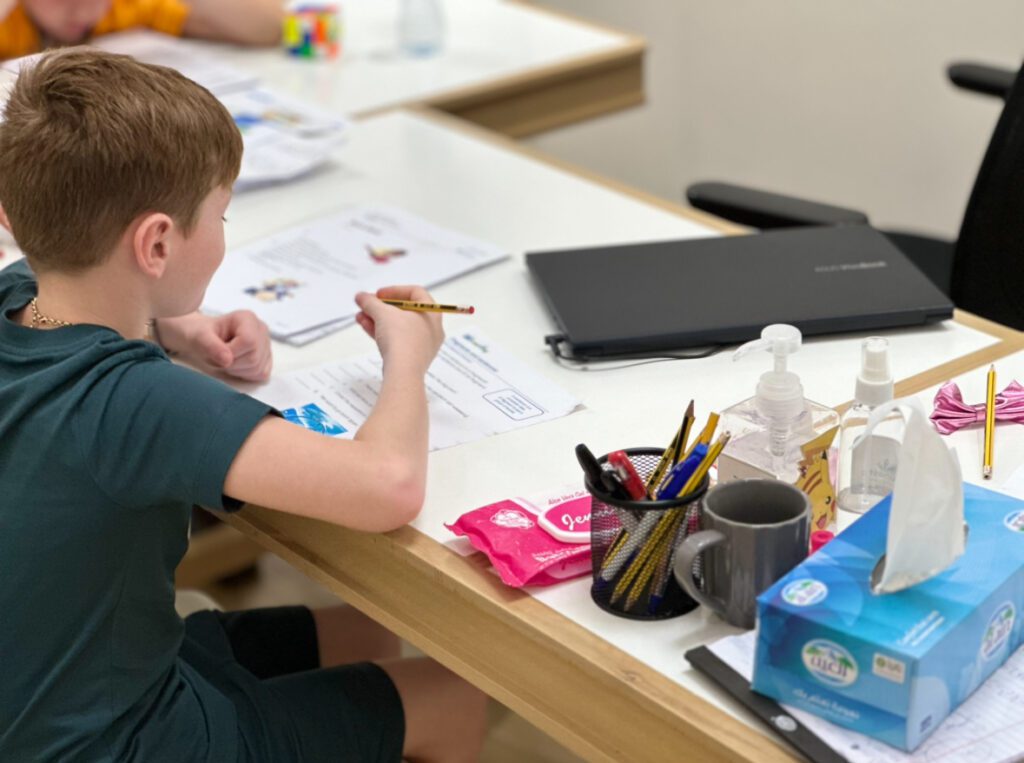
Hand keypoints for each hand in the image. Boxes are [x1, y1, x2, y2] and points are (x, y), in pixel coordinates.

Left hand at [154, 311, 272, 381]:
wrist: (203, 338)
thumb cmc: (201, 334)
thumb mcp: (200, 337)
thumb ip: (211, 346)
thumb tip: (227, 360)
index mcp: (247, 318)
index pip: (249, 341)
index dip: (232, 353)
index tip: (218, 352)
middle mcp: (261, 329)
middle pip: (254, 357)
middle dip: (233, 364)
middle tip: (220, 357)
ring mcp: (267, 344)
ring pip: (257, 368)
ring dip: (237, 370)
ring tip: (226, 360)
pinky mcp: (267, 358)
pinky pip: (261, 374)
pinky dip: (246, 374)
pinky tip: (236, 365)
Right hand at [354, 285, 444, 373]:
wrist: (403, 372)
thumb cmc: (401, 338)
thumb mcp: (383, 314)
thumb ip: (371, 302)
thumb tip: (361, 296)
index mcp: (432, 313)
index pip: (415, 293)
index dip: (394, 290)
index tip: (378, 294)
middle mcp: (431, 328)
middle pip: (404, 310)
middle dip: (382, 306)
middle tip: (367, 305)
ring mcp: (422, 344)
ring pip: (398, 326)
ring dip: (378, 319)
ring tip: (360, 316)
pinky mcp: (412, 357)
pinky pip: (397, 340)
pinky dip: (382, 332)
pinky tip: (365, 326)